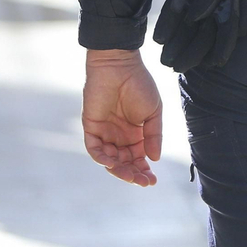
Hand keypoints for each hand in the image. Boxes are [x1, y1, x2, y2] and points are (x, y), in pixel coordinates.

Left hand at [82, 49, 162, 186]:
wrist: (120, 65)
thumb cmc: (139, 84)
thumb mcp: (153, 112)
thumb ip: (153, 136)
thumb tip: (155, 159)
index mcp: (135, 133)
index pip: (138, 158)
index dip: (144, 170)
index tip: (152, 180)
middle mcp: (119, 136)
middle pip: (124, 162)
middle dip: (133, 174)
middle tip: (142, 182)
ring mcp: (105, 132)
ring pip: (109, 159)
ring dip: (119, 169)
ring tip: (130, 175)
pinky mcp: (91, 126)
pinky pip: (94, 148)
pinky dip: (101, 158)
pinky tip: (111, 163)